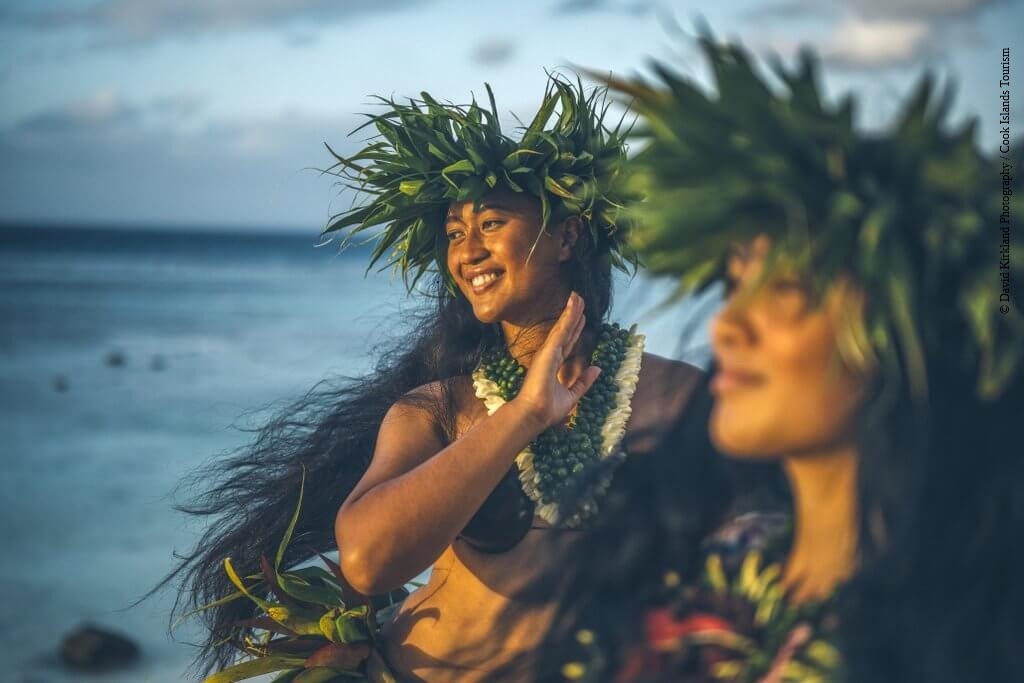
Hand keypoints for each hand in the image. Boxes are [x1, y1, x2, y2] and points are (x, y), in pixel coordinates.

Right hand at [511, 292, 601, 430]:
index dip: (576, 329)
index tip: (582, 318)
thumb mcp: (572, 395)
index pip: (568, 343)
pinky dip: (568, 316)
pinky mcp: (549, 350)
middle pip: (566, 331)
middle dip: (574, 315)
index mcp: (554, 365)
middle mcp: (550, 355)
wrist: (534, 414)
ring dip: (572, 311)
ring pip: (564, 326)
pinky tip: (574, 304)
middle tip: (580, 299)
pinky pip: (562, 329)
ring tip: (578, 296)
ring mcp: (549, 351)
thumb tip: (597, 368)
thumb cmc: (548, 409)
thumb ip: (583, 381)